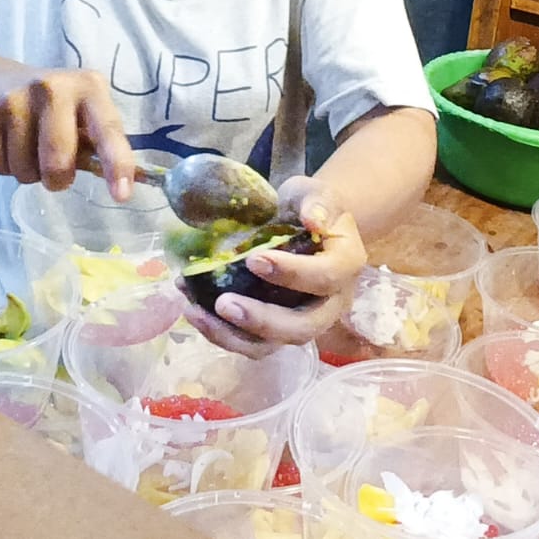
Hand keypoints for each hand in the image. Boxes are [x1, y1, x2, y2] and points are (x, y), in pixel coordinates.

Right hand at [0, 63, 136, 200]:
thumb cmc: (51, 107)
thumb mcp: (80, 113)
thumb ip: (97, 143)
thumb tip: (121, 183)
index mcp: (89, 87)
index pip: (107, 130)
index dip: (116, 163)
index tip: (122, 194)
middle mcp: (54, 86)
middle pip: (58, 162)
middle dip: (57, 179)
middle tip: (54, 169)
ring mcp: (15, 97)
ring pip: (25, 170)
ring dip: (27, 172)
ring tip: (25, 146)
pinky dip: (3, 165)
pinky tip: (4, 141)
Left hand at [182, 177, 366, 357]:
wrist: (303, 223)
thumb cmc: (308, 206)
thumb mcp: (315, 193)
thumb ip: (316, 201)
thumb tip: (312, 219)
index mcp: (346, 265)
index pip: (326, 278)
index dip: (292, 273)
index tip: (253, 259)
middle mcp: (331, 303)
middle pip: (303, 327)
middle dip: (261, 320)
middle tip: (223, 303)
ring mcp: (303, 321)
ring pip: (272, 345)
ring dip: (231, 335)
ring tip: (195, 312)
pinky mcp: (276, 330)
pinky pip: (251, 343)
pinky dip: (220, 333)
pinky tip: (193, 310)